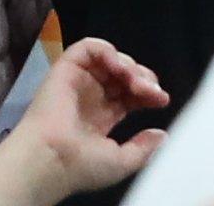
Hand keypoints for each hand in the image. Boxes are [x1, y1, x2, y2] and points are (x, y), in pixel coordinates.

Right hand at [0, 38, 168, 205]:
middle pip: (124, 75)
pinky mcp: (65, 69)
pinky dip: (107, 51)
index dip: (149, 93)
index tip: (162, 99)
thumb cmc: (79, 166)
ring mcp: (78, 82)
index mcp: (100, 118)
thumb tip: (160, 136)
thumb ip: (143, 149)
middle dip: (144, 78)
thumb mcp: (120, 162)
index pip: (130, 96)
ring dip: (129, 66)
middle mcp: (90, 98)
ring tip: (135, 82)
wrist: (51, 159)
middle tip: (151, 92)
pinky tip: (118, 67)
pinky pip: (87, 48)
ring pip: (110, 59)